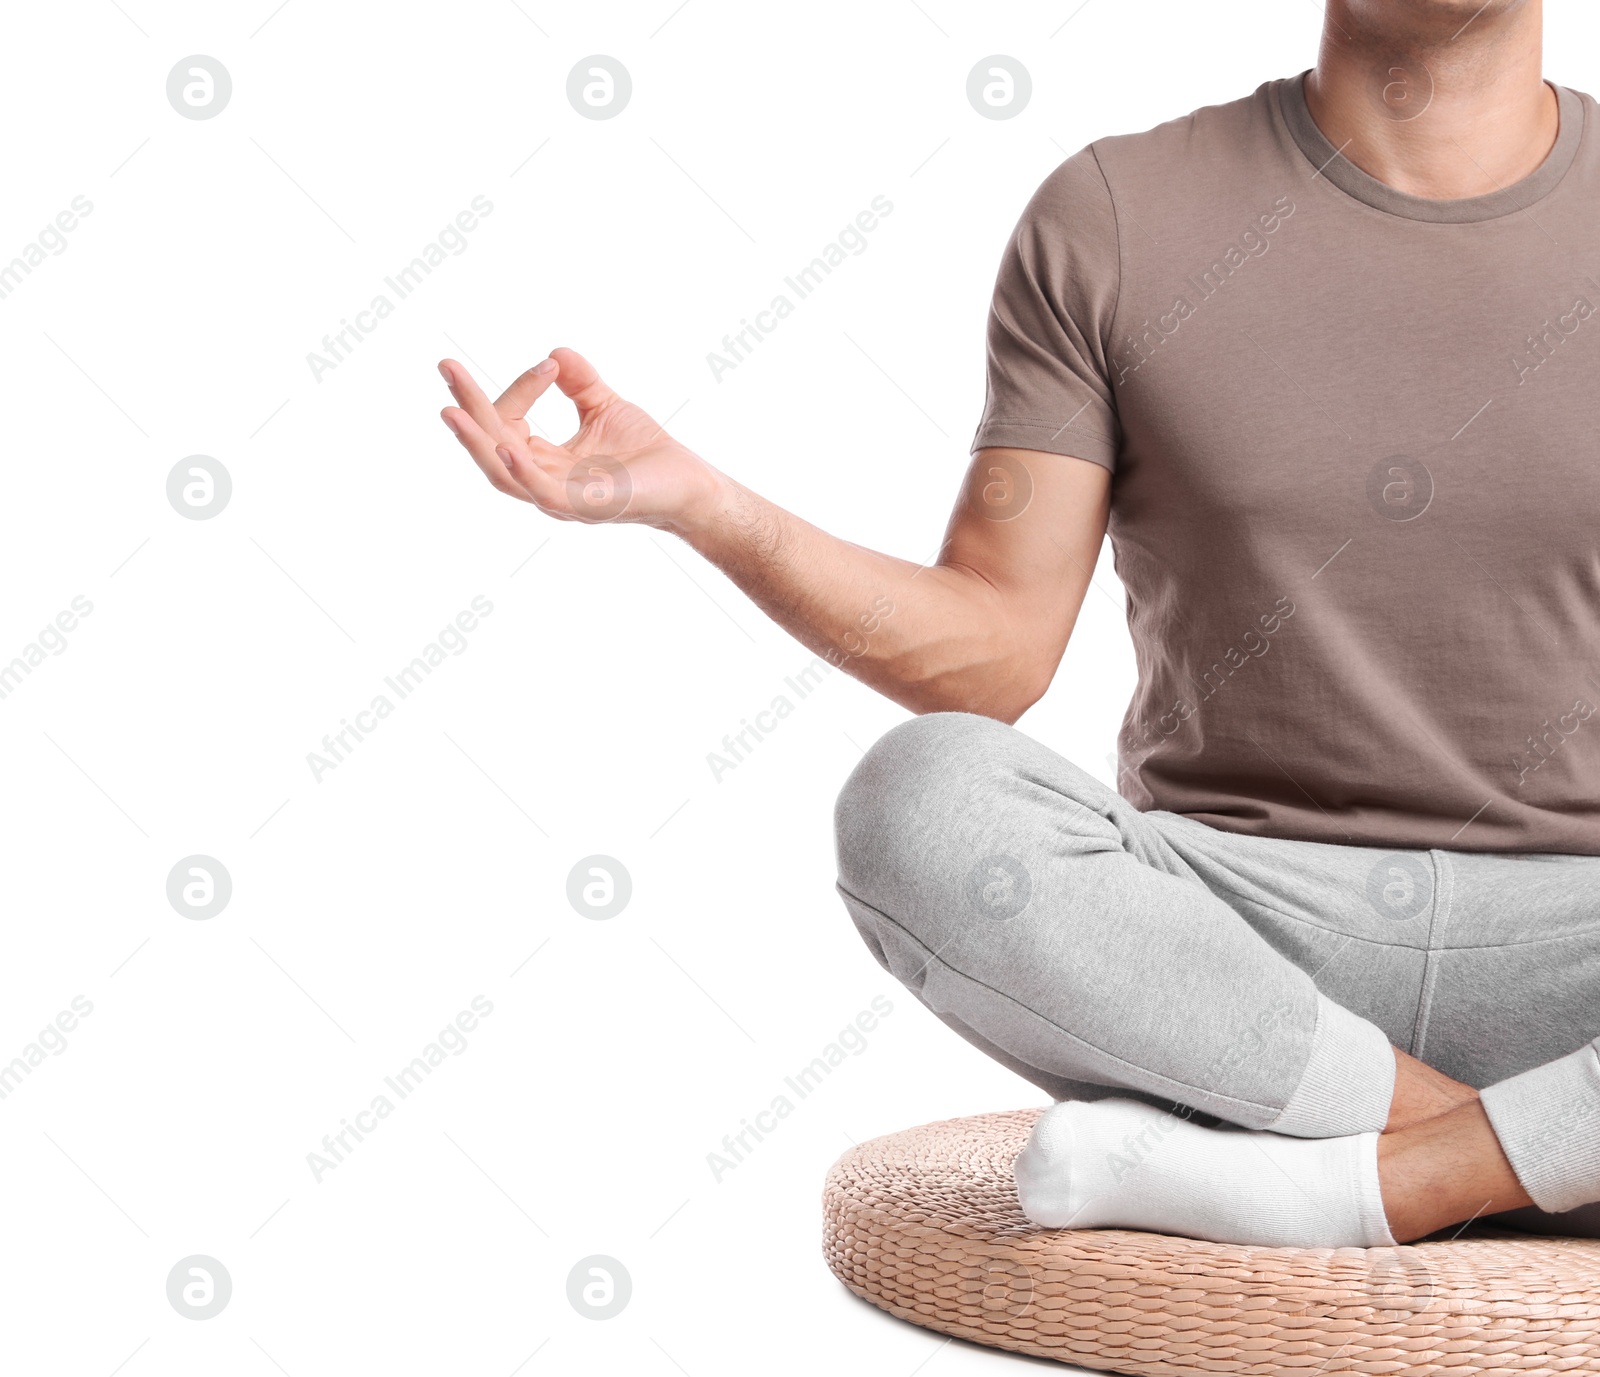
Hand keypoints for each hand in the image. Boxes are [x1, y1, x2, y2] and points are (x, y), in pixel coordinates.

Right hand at [438, 347, 722, 530]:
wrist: (688, 483)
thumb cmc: (647, 453)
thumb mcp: (605, 407)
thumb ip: (579, 383)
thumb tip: (553, 354)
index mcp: (545, 461)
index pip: (510, 423)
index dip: (521, 389)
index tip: (551, 366)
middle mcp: (544, 481)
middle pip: (492, 445)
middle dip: (467, 407)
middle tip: (446, 366)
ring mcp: (561, 498)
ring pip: (503, 474)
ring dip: (475, 443)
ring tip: (450, 412)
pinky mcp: (584, 507)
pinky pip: (542, 493)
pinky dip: (522, 472)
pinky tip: (507, 448)